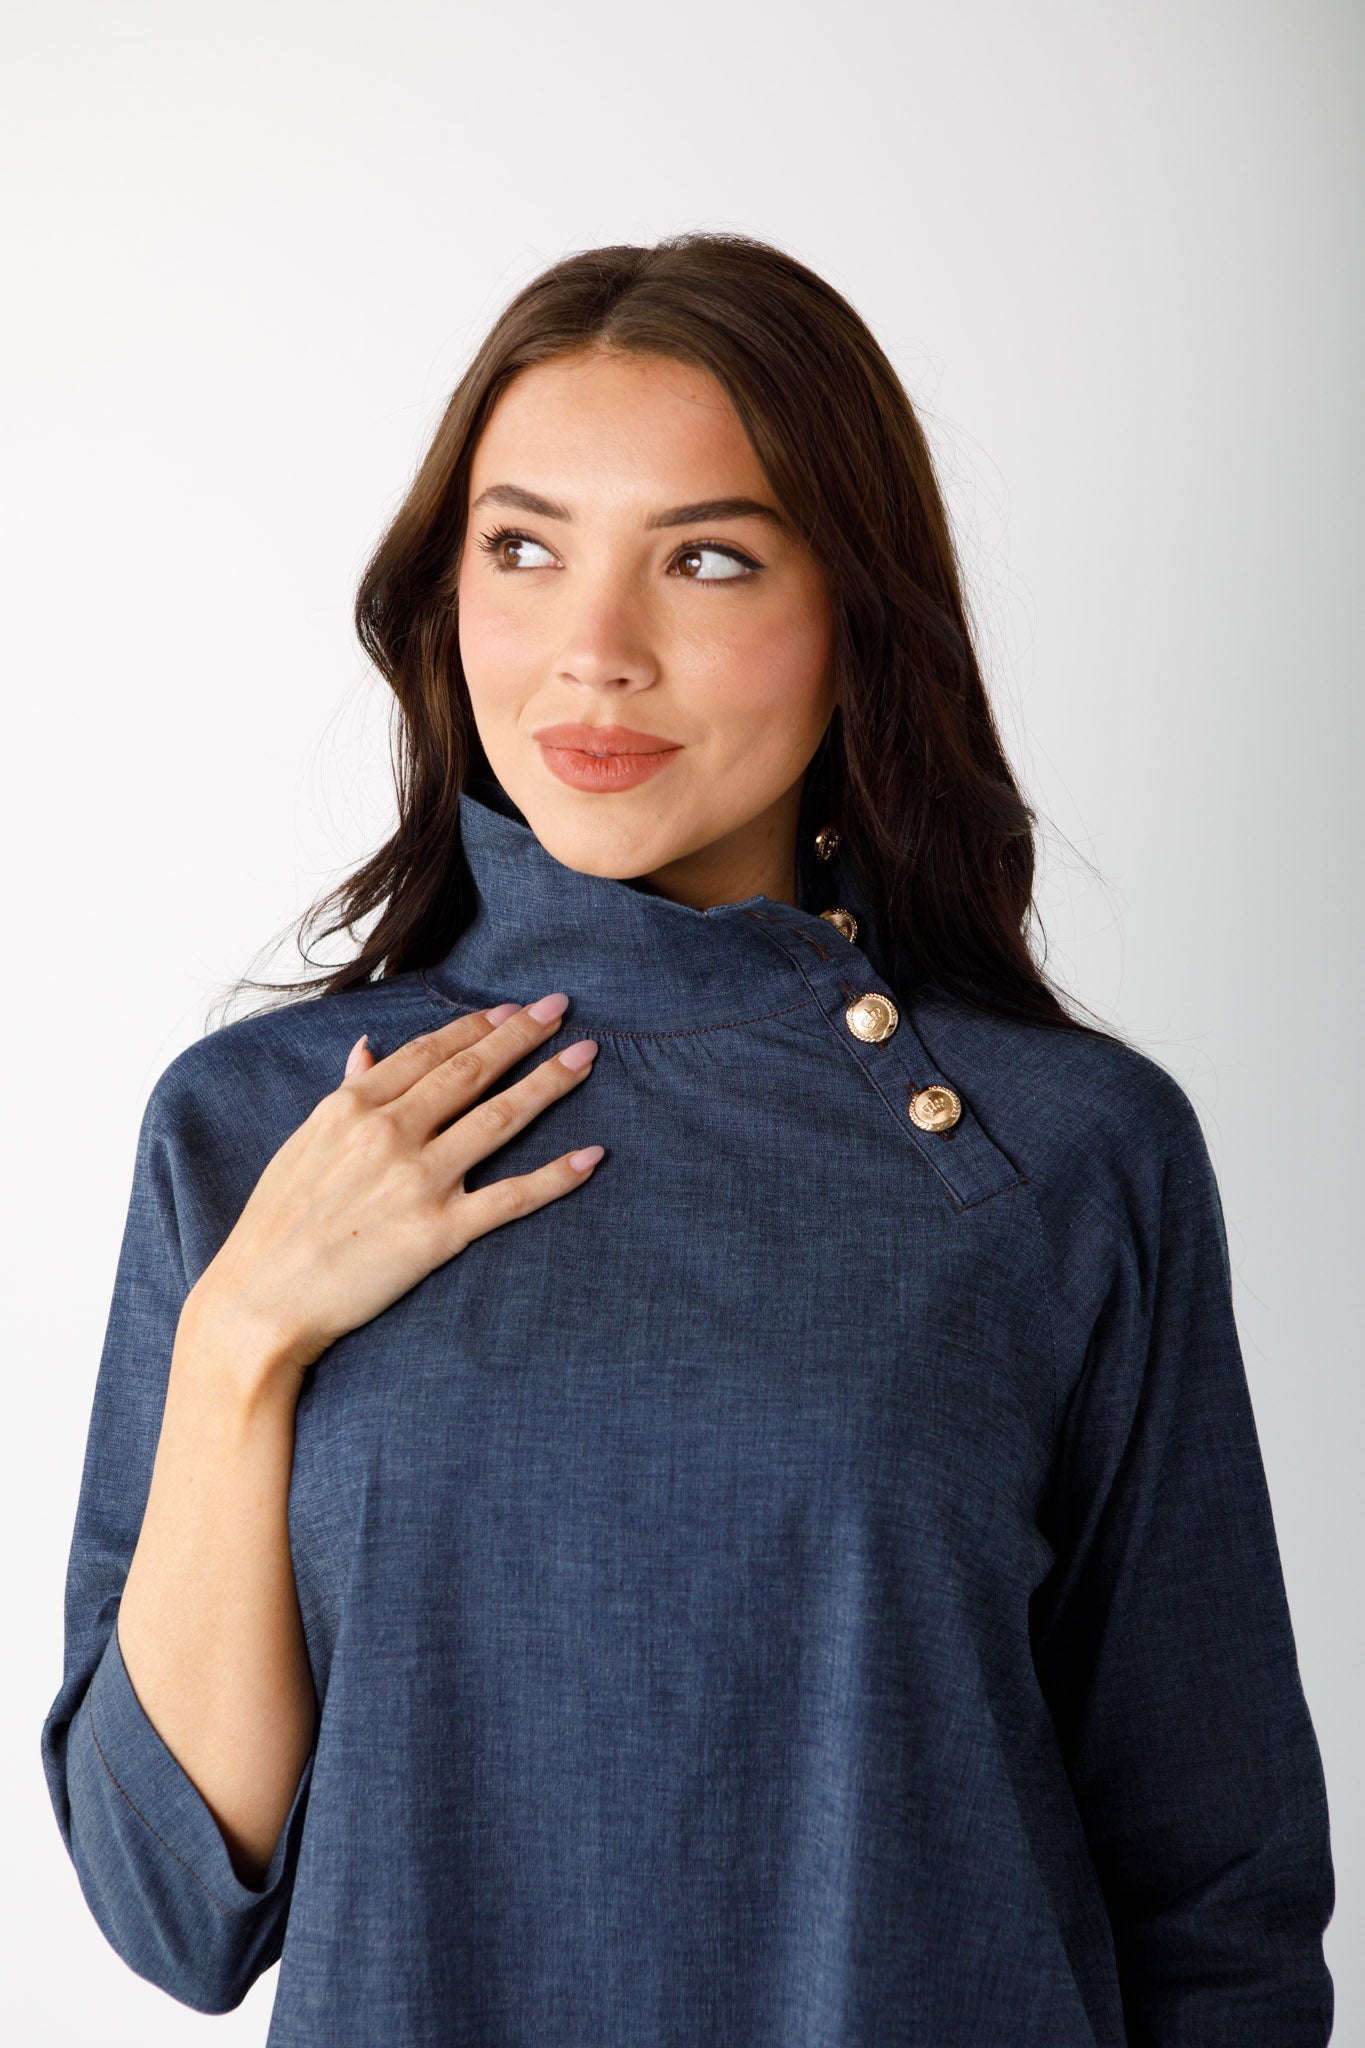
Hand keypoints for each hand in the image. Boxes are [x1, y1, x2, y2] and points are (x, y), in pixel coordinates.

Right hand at [182, 995, 602, 1391]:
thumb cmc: (275, 1226)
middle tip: (561, 1008)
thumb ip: (344, 1093)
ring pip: (500, 1118)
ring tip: (586, 1057)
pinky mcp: (438, 1232)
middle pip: (472, 1072)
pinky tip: (592, 1156)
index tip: (511, 1009)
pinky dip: (556, 1176)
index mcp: (352, 1107)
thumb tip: (367, 1047)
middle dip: (523, 1035)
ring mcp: (418, 1181)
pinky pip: (511, 1197)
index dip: (476, 1026)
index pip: (428, 1052)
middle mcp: (389, 1133)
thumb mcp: (301, 1144)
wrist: (259, 1302)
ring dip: (550, 1083)